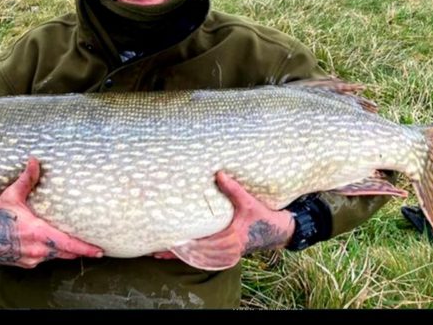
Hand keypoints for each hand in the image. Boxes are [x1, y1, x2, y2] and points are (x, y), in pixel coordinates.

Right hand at [0, 158, 102, 268]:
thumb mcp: (10, 196)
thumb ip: (26, 179)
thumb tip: (35, 160)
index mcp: (37, 232)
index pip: (68, 244)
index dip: (85, 249)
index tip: (100, 250)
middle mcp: (36, 249)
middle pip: (67, 253)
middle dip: (81, 250)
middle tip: (96, 247)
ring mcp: (31, 259)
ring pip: (56, 256)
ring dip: (66, 251)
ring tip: (80, 245)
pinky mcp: (25, 263)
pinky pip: (44, 259)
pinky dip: (52, 253)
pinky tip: (54, 245)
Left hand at [153, 171, 295, 264]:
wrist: (279, 232)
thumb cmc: (263, 216)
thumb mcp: (249, 202)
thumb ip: (233, 189)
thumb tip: (218, 173)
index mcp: (231, 239)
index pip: (202, 244)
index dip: (184, 244)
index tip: (167, 241)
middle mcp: (227, 250)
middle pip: (196, 255)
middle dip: (175, 253)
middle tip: (153, 250)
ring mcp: (226, 254)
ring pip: (199, 259)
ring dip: (179, 257)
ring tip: (158, 254)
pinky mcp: (226, 254)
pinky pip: (206, 259)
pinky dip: (190, 258)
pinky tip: (177, 255)